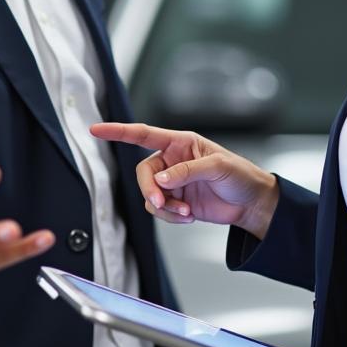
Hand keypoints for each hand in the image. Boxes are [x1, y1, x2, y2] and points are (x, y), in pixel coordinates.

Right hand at [90, 122, 278, 239]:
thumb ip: (186, 171)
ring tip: (185, 213)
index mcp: (181, 143)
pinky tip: (187, 217)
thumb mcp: (217, 167)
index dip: (118, 131)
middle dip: (149, 189)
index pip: (143, 134)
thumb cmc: (239, 175)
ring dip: (163, 207)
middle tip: (160, 201)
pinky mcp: (175, 202)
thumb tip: (161, 179)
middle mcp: (172, 161)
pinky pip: (158, 210)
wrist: (250, 203)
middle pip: (143, 172)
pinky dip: (170, 217)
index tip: (96, 129)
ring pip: (148, 195)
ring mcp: (172, 183)